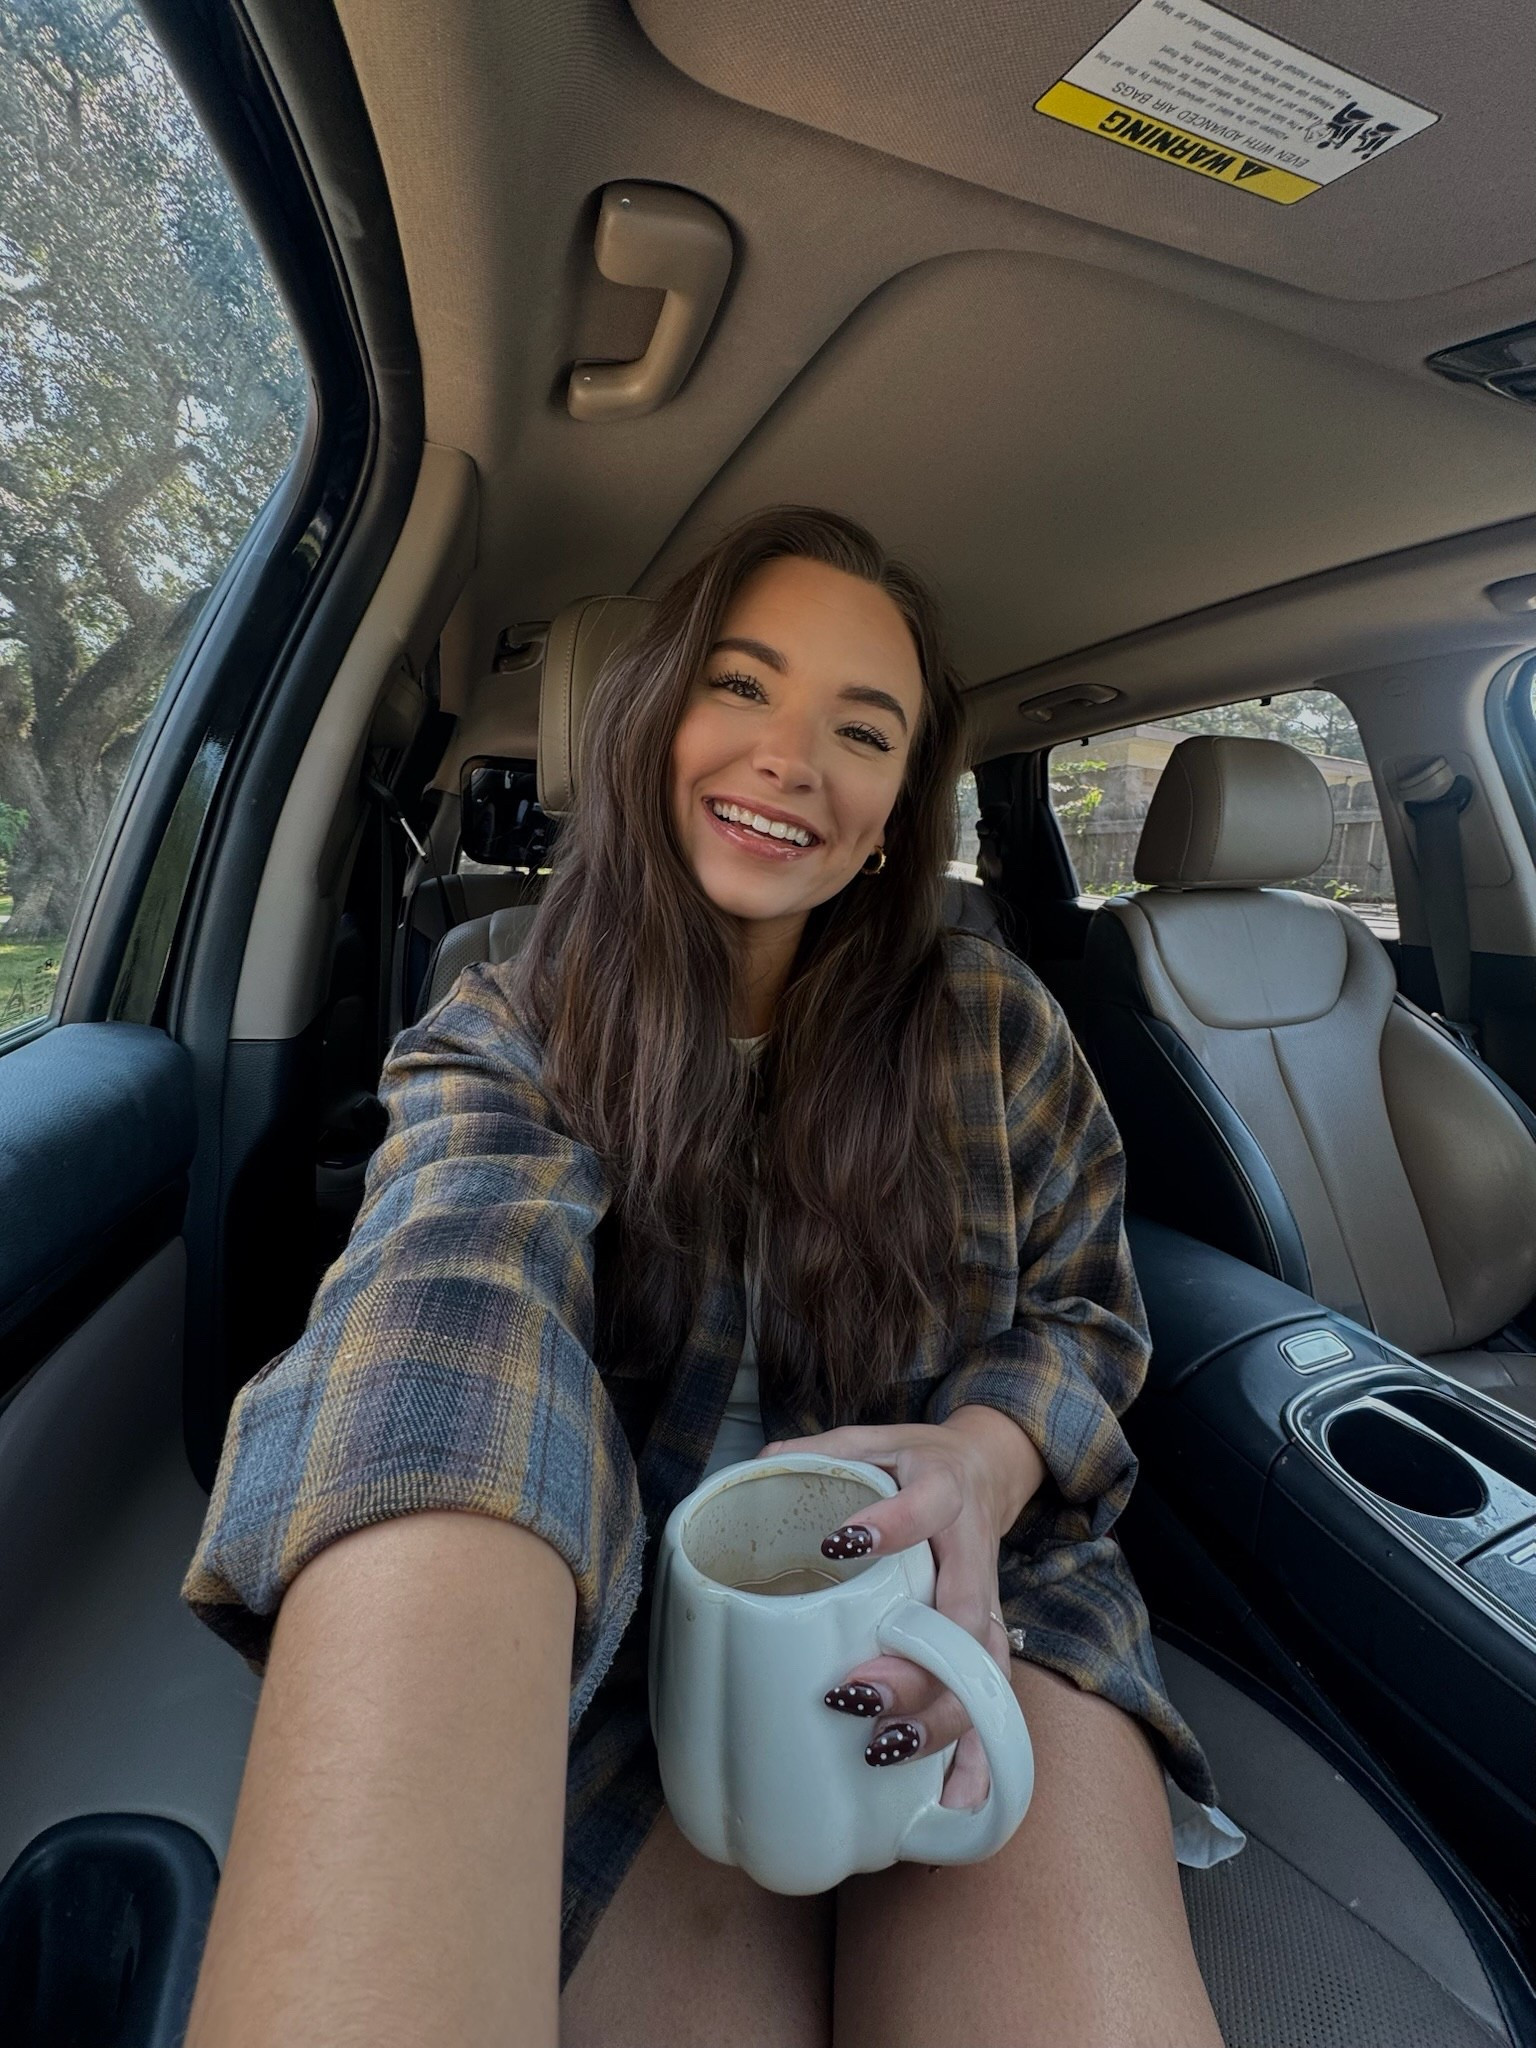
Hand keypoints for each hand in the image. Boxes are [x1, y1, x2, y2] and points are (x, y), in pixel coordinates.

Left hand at [759, 1408, 1043, 1808]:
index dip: (892, 1526)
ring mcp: (985, 1607)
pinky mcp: (985, 1647)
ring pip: (981, 1674)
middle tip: (852, 1691)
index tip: (837, 1544)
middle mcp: (973, 1555)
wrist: (982, 1471)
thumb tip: (750, 1473)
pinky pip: (993, 1710)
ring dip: (938, 1718)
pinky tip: (952, 1804)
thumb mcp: (867, 1441)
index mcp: (943, 1492)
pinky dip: (980, 1761)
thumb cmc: (912, 1464)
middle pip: (962, 1618)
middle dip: (914, 1665)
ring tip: (881, 1747)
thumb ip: (813, 1454)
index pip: (927, 1505)